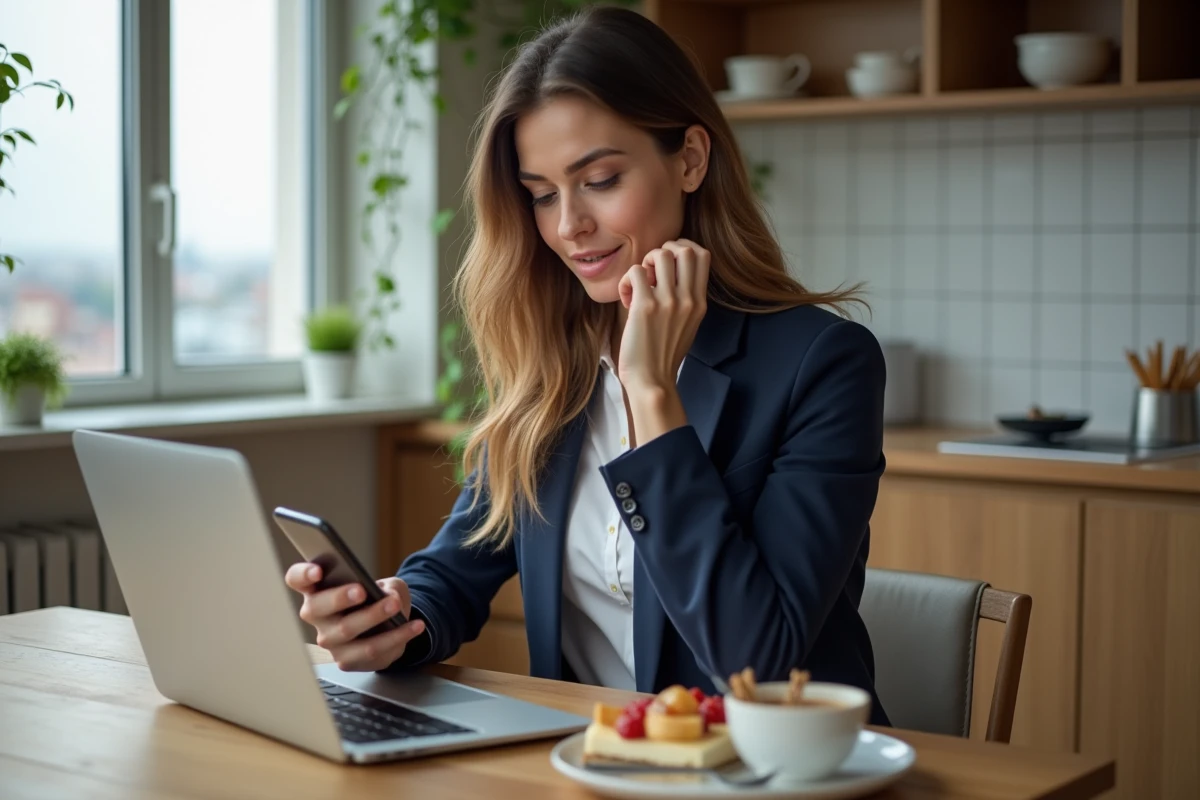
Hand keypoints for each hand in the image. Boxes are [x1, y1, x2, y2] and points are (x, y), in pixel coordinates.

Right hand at [285, 562, 425, 671]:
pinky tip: (414, 626)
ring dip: (372, 616)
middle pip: (317, 608)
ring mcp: (329, 640)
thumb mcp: (386, 584)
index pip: (297, 579)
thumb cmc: (377, 599)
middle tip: (361, 590)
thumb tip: (390, 598)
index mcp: (317, 589)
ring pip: (345, 630)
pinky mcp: (346, 660)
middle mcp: (316, 615)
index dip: (303, 574)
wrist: (387, 627)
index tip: (318, 571)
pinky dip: (396, 637)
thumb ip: (388, 587)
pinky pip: (370, 650)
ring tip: (394, 605)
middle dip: (339, 597)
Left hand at [616, 238, 709, 392]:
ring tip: (639, 285)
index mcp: (699, 302)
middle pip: (684, 249)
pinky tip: (627, 299)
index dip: (683, 248)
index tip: (668, 263)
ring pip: (659, 255)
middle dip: (664, 250)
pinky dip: (626, 281)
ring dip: (644, 263)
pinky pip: (635, 272)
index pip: (702, 255)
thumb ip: (686, 299)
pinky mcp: (645, 308)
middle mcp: (687, 299)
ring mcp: (667, 302)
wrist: (652, 381)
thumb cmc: (664, 355)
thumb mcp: (688, 325)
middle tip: (651, 271)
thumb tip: (672, 273)